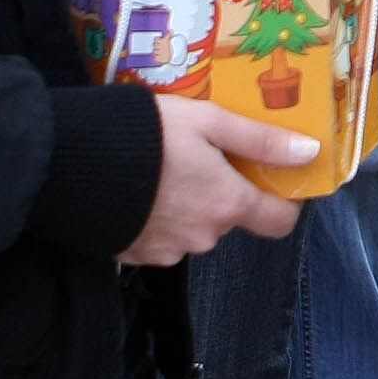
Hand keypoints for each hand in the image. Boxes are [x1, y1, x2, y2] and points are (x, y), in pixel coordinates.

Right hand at [118, 95, 316, 266]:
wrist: (67, 163)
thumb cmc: (145, 134)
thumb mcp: (208, 122)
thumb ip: (260, 140)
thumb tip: (310, 153)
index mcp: (226, 204)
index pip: (279, 221)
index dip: (283, 200)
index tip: (272, 176)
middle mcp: (202, 236)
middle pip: (229, 217)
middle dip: (221, 190)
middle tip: (198, 154)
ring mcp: (166, 251)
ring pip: (194, 227)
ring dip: (187, 204)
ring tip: (161, 167)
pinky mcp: (133, 256)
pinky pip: (160, 237)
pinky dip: (157, 217)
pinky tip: (138, 189)